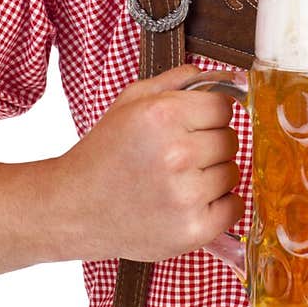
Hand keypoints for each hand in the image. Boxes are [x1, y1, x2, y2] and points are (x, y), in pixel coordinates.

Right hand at [50, 65, 244, 262]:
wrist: (73, 208)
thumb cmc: (103, 153)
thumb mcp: (129, 103)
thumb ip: (175, 82)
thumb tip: (221, 75)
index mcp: (162, 115)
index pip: (224, 107)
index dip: (210, 114)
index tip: (194, 125)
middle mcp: (177, 153)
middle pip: (231, 139)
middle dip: (210, 144)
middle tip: (179, 155)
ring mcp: (186, 195)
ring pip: (233, 172)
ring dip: (213, 175)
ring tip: (179, 180)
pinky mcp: (193, 230)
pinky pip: (234, 207)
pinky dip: (220, 205)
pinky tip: (191, 202)